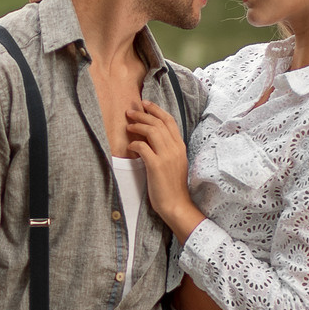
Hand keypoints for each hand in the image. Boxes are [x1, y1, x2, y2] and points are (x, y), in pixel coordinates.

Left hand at [123, 101, 202, 240]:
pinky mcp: (157, 166)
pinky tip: (130, 146)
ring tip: (128, 126)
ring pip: (152, 131)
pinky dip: (135, 144)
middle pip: (159, 123)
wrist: (176, 204)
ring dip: (137, 126)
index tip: (145, 104)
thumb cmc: (172, 186)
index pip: (169, 121)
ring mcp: (167, 157)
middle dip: (143, 115)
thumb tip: (151, 137)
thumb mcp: (174, 162)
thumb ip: (167, 149)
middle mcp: (175, 148)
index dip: (156, 110)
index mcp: (180, 146)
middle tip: (130, 112)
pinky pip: (143, 147)